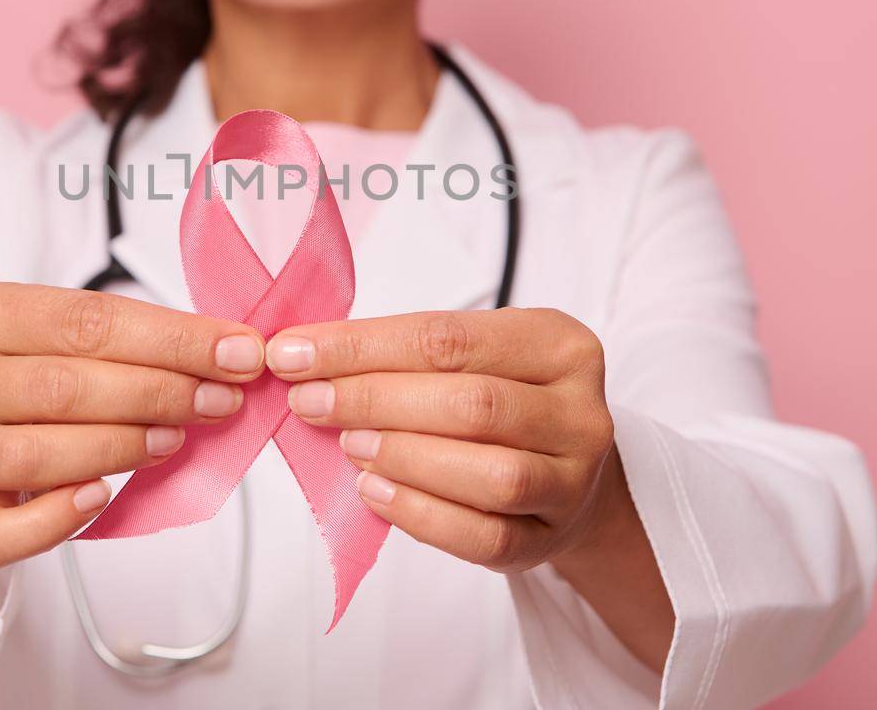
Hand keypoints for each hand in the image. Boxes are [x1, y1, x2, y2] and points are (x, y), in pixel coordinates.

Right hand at [0, 282, 265, 568]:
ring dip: (121, 448)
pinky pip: (5, 530)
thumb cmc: (32, 385)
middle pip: (65, 386)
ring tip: (175, 440)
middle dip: (158, 392)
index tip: (238, 353)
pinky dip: (59, 517)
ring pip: (38, 455)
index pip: (87, 320)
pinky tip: (102, 498)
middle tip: (220, 401)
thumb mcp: (69, 342)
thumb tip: (231, 352)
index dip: (172, 339)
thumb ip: (136, 341)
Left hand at [265, 308, 619, 572]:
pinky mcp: (551, 538)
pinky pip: (485, 537)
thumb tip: (302, 355)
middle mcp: (581, 411)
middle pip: (472, 404)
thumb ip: (402, 353)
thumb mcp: (473, 356)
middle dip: (376, 401)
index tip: (295, 353)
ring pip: (491, 474)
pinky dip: (421, 515)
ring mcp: (574, 481)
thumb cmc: (502, 398)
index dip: (363, 347)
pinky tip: (374, 493)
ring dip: (404, 458)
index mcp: (560, 343)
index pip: (449, 338)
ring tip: (349, 446)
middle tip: (311, 402)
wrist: (565, 470)